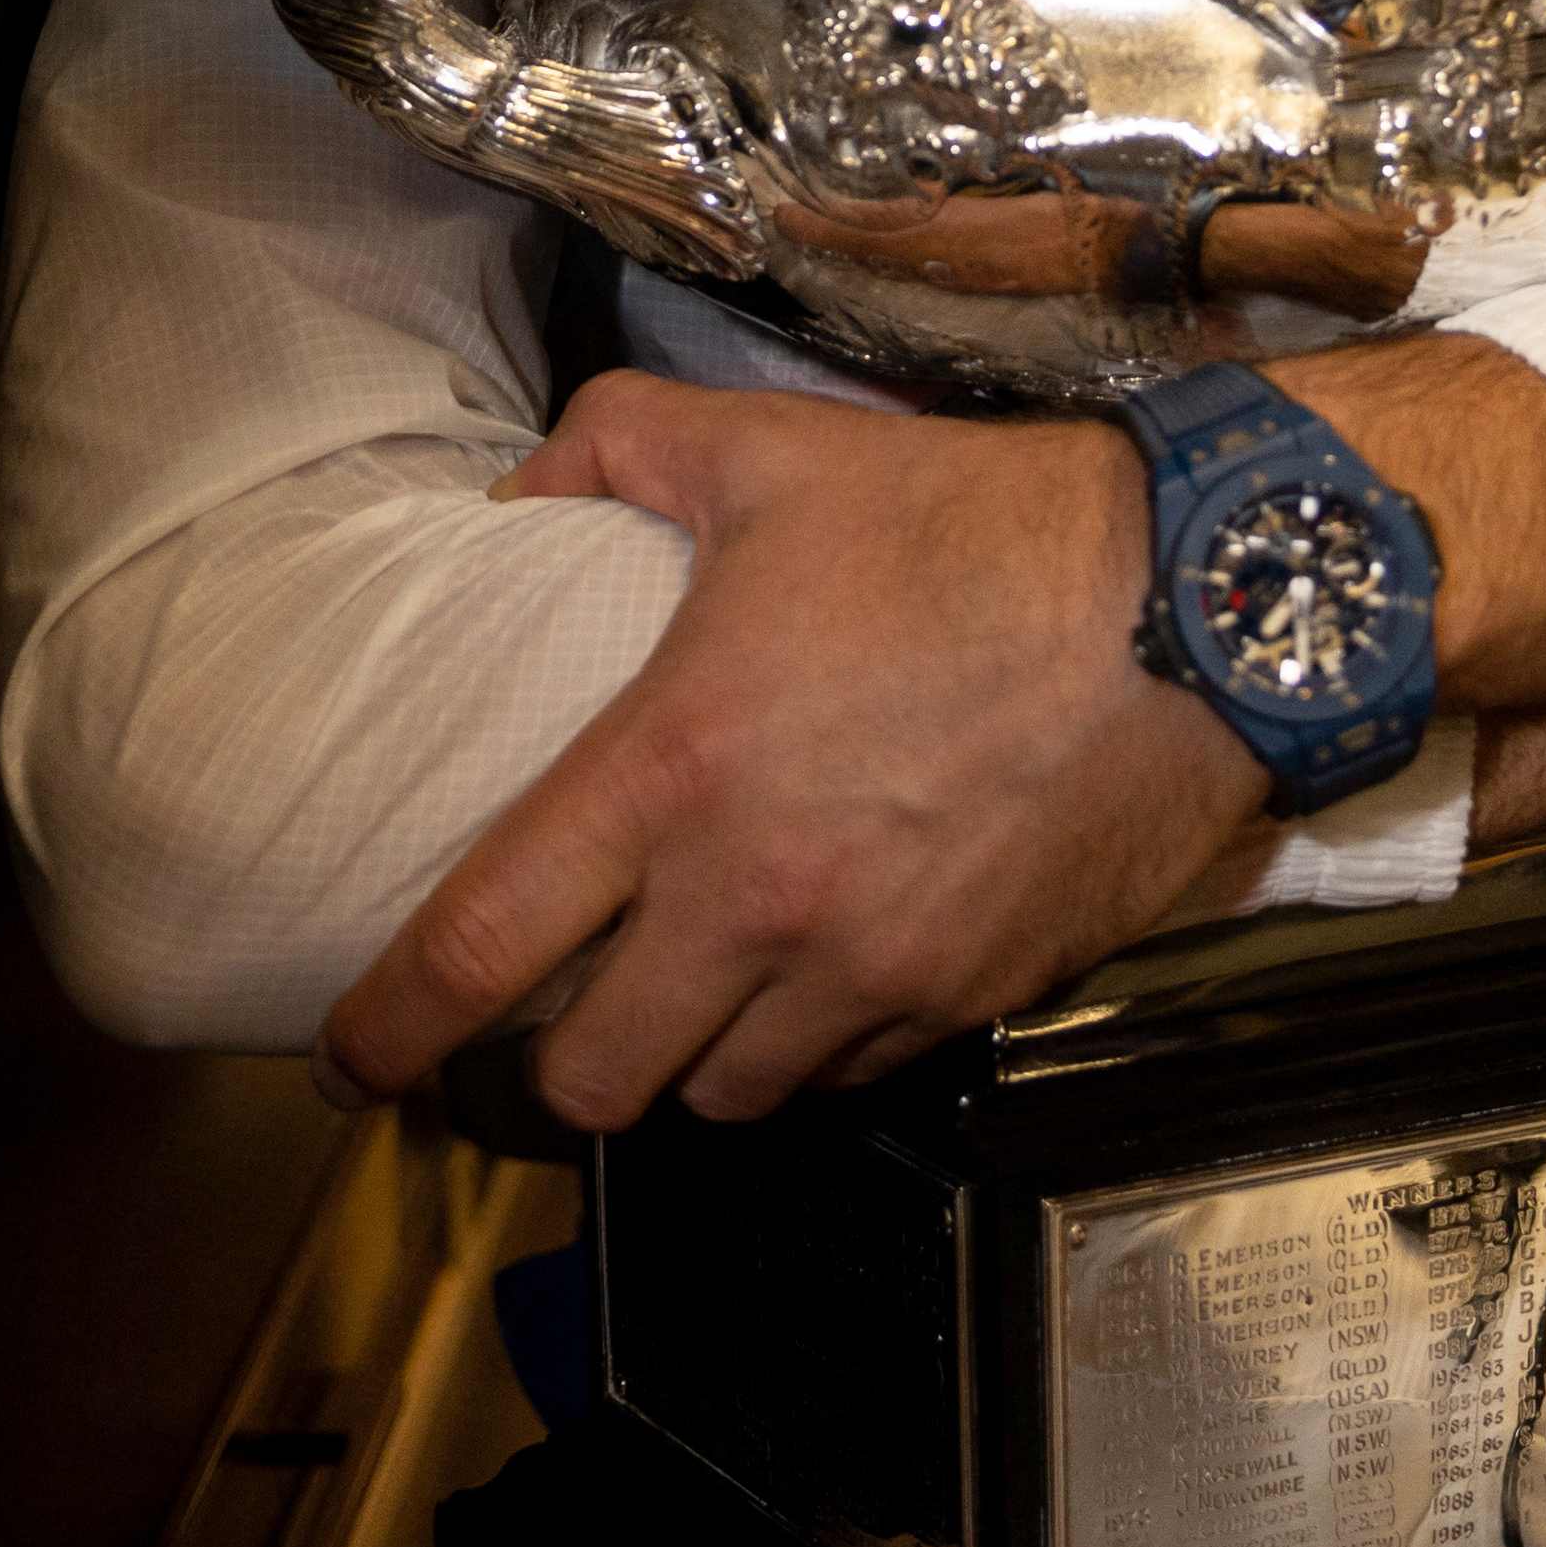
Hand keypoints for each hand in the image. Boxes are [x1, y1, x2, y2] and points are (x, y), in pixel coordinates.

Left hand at [314, 370, 1265, 1129]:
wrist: (1196, 609)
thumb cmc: (975, 526)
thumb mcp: (769, 448)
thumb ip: (616, 450)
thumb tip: (523, 489)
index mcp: (675, 771)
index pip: (486, 946)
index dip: (392, 1028)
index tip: (349, 1064)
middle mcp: (756, 901)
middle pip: (597, 1081)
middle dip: (555, 1068)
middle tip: (553, 1019)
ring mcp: (870, 971)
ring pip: (724, 1098)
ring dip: (689, 1061)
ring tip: (692, 991)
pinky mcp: (968, 1000)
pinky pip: (849, 1075)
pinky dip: (811, 1047)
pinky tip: (819, 970)